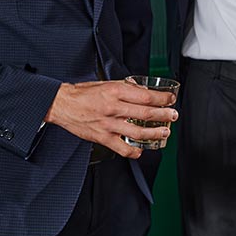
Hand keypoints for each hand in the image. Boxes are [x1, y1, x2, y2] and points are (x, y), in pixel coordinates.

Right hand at [45, 79, 178, 158]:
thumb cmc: (83, 93)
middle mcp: (113, 108)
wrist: (62, 104)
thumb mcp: (106, 83)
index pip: (145, 96)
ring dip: (154, 133)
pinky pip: (122, 148)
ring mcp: (108, 124)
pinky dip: (134, 152)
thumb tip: (143, 91)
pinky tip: (140, 151)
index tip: (170, 99)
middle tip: (173, 115)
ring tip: (164, 132)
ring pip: (137, 132)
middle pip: (145, 114)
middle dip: (164, 115)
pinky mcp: (102, 137)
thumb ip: (125, 88)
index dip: (162, 99)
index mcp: (115, 91)